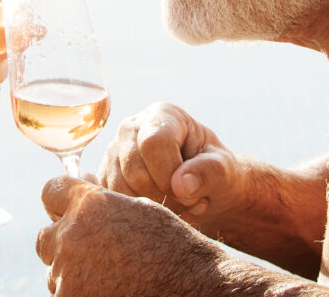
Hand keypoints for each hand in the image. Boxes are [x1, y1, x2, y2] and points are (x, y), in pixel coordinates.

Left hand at [36, 175, 228, 295]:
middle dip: (62, 243)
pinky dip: (80, 292)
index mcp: (89, 205)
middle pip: (46, 237)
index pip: (50, 192)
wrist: (189, 286)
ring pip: (54, 270)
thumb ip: (103, 199)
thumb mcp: (140, 209)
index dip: (60, 203)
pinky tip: (110, 290)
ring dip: (72, 272)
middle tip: (93, 254)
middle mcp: (72, 235)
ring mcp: (67, 272)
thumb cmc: (170, 245)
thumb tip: (81, 179)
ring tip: (109, 276)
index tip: (70, 213)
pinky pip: (63, 292)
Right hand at [103, 103, 253, 228]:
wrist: (203, 183)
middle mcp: (131, 128)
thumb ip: (209, 172)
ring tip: (178, 205)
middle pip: (135, 171)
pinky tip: (160, 208)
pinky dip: (138, 213)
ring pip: (121, 190)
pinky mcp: (104, 176)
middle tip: (189, 203)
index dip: (171, 176)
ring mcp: (113, 152)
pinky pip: (113, 202)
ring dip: (153, 207)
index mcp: (162, 115)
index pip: (153, 144)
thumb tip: (181, 186)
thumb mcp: (224, 169)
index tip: (192, 195)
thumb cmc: (215, 170)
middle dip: (165, 197)